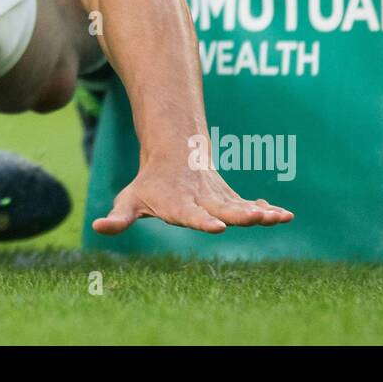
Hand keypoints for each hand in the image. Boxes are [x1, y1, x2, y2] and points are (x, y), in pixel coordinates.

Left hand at [92, 161, 293, 234]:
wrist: (173, 154)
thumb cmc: (148, 185)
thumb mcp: (129, 200)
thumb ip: (118, 217)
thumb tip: (98, 227)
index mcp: (178, 204)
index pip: (191, 214)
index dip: (203, 221)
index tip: (218, 228)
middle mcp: (202, 200)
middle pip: (224, 209)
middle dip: (243, 215)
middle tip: (259, 219)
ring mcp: (218, 197)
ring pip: (242, 205)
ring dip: (262, 212)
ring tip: (282, 217)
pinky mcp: (229, 198)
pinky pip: (250, 204)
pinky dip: (267, 209)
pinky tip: (284, 215)